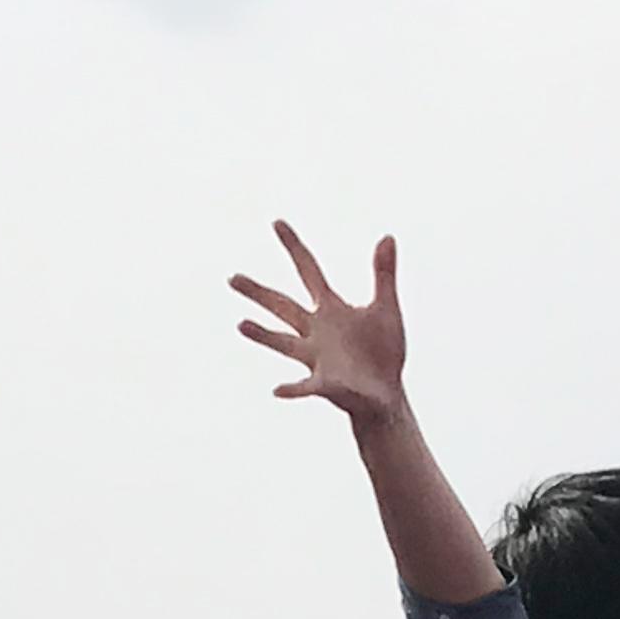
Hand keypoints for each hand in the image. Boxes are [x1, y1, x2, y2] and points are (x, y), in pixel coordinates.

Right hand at [233, 222, 407, 426]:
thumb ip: (383, 274)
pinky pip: (305, 387)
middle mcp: (316, 331)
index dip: (294, 247)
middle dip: (258, 293)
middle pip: (282, 306)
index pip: (308, 270)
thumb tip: (387, 236)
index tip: (277, 223)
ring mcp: (317, 358)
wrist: (385, 395)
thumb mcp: (385, 309)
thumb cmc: (384, 354)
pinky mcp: (324, 385)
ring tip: (241, 325)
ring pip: (284, 343)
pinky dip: (292, 389)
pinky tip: (276, 390)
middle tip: (232, 278)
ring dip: (264, 335)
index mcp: (331, 309)